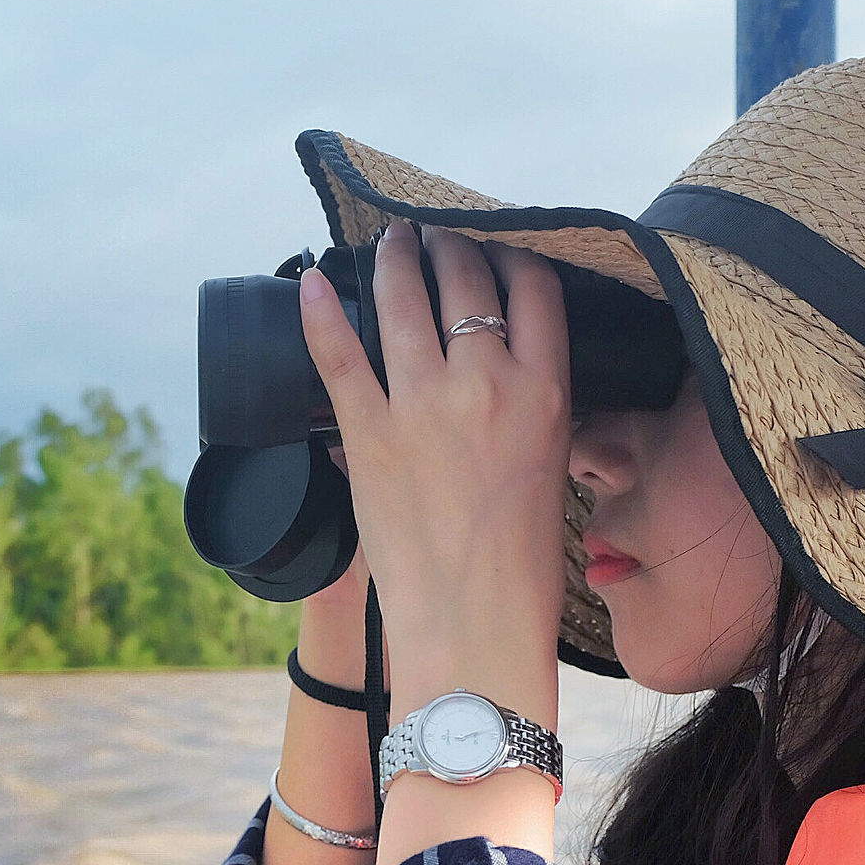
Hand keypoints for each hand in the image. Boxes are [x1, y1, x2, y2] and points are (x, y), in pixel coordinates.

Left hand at [298, 220, 568, 721]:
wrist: (475, 628)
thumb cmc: (519, 569)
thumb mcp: (550, 469)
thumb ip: (528, 412)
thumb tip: (502, 377)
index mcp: (546, 393)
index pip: (535, 289)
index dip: (513, 253)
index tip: (497, 244)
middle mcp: (487, 383)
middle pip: (469, 278)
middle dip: (451, 245)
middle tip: (437, 236)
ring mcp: (423, 405)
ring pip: (406, 299)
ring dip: (395, 259)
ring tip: (390, 241)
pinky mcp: (368, 435)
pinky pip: (339, 355)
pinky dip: (322, 311)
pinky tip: (313, 280)